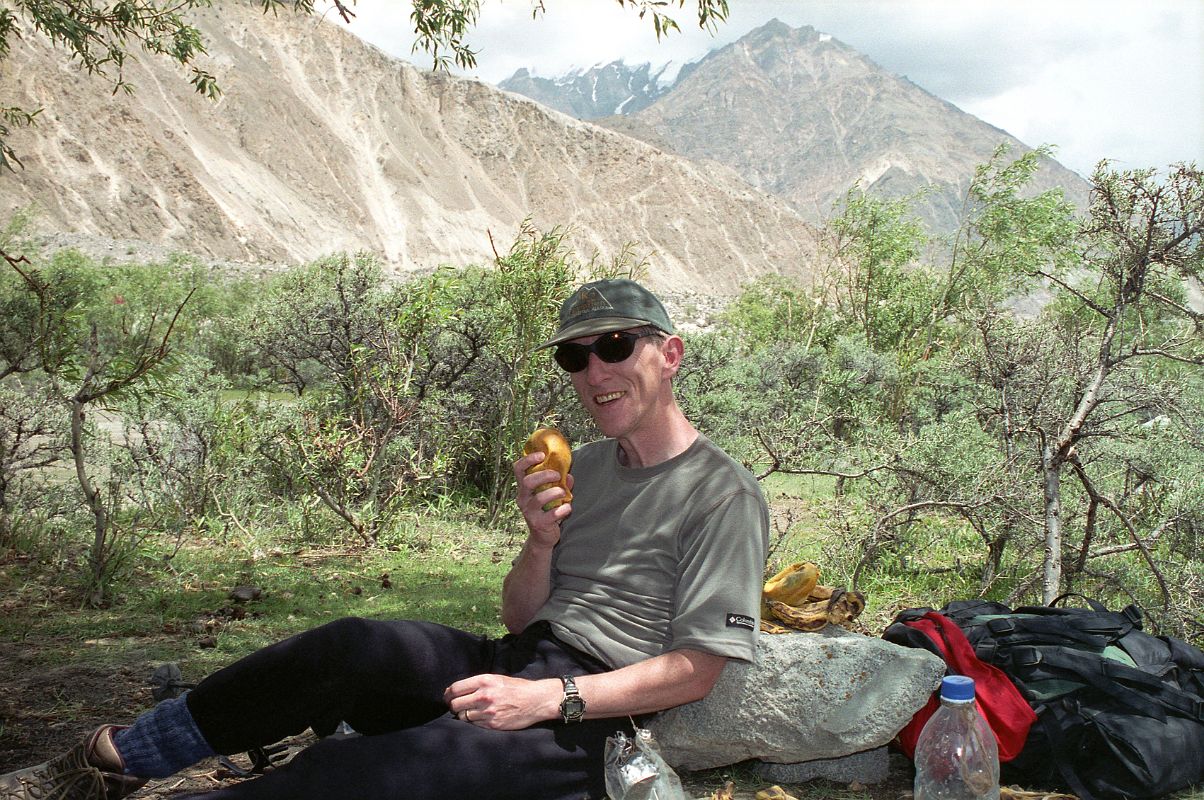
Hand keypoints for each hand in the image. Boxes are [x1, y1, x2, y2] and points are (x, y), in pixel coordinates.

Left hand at [443, 674, 561, 729]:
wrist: (536, 700)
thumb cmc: (517, 687)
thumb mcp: (497, 678)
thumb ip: (478, 683)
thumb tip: (458, 690)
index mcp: (484, 681)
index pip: (455, 688)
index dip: (448, 694)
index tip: (447, 697)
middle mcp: (484, 696)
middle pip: (455, 704)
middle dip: (453, 706)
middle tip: (456, 706)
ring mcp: (488, 712)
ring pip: (463, 716)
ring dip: (464, 715)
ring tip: (470, 712)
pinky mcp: (493, 724)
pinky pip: (474, 725)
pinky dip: (475, 722)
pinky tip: (481, 717)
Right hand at [513, 452, 573, 547]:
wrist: (543, 537)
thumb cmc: (547, 511)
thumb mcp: (551, 495)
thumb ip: (560, 484)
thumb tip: (569, 475)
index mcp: (524, 488)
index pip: (518, 469)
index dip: (527, 459)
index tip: (541, 455)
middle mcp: (523, 499)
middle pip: (527, 482)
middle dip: (544, 475)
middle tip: (557, 475)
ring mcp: (529, 512)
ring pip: (539, 499)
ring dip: (555, 493)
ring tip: (564, 494)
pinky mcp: (538, 524)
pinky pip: (551, 515)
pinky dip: (562, 510)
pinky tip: (568, 508)